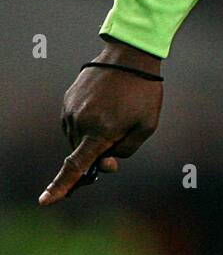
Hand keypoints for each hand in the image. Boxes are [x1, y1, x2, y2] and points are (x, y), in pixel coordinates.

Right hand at [38, 38, 162, 204]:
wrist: (130, 54)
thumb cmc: (143, 91)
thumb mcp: (146, 126)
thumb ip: (125, 150)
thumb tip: (103, 162)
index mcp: (99, 131)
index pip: (76, 166)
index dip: (61, 186)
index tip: (44, 201)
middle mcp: (80, 121)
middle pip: (82, 153)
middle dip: (98, 152)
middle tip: (120, 133)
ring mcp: (71, 109)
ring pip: (78, 137)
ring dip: (92, 135)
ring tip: (115, 110)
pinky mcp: (68, 99)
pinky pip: (75, 121)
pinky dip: (88, 121)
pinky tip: (105, 104)